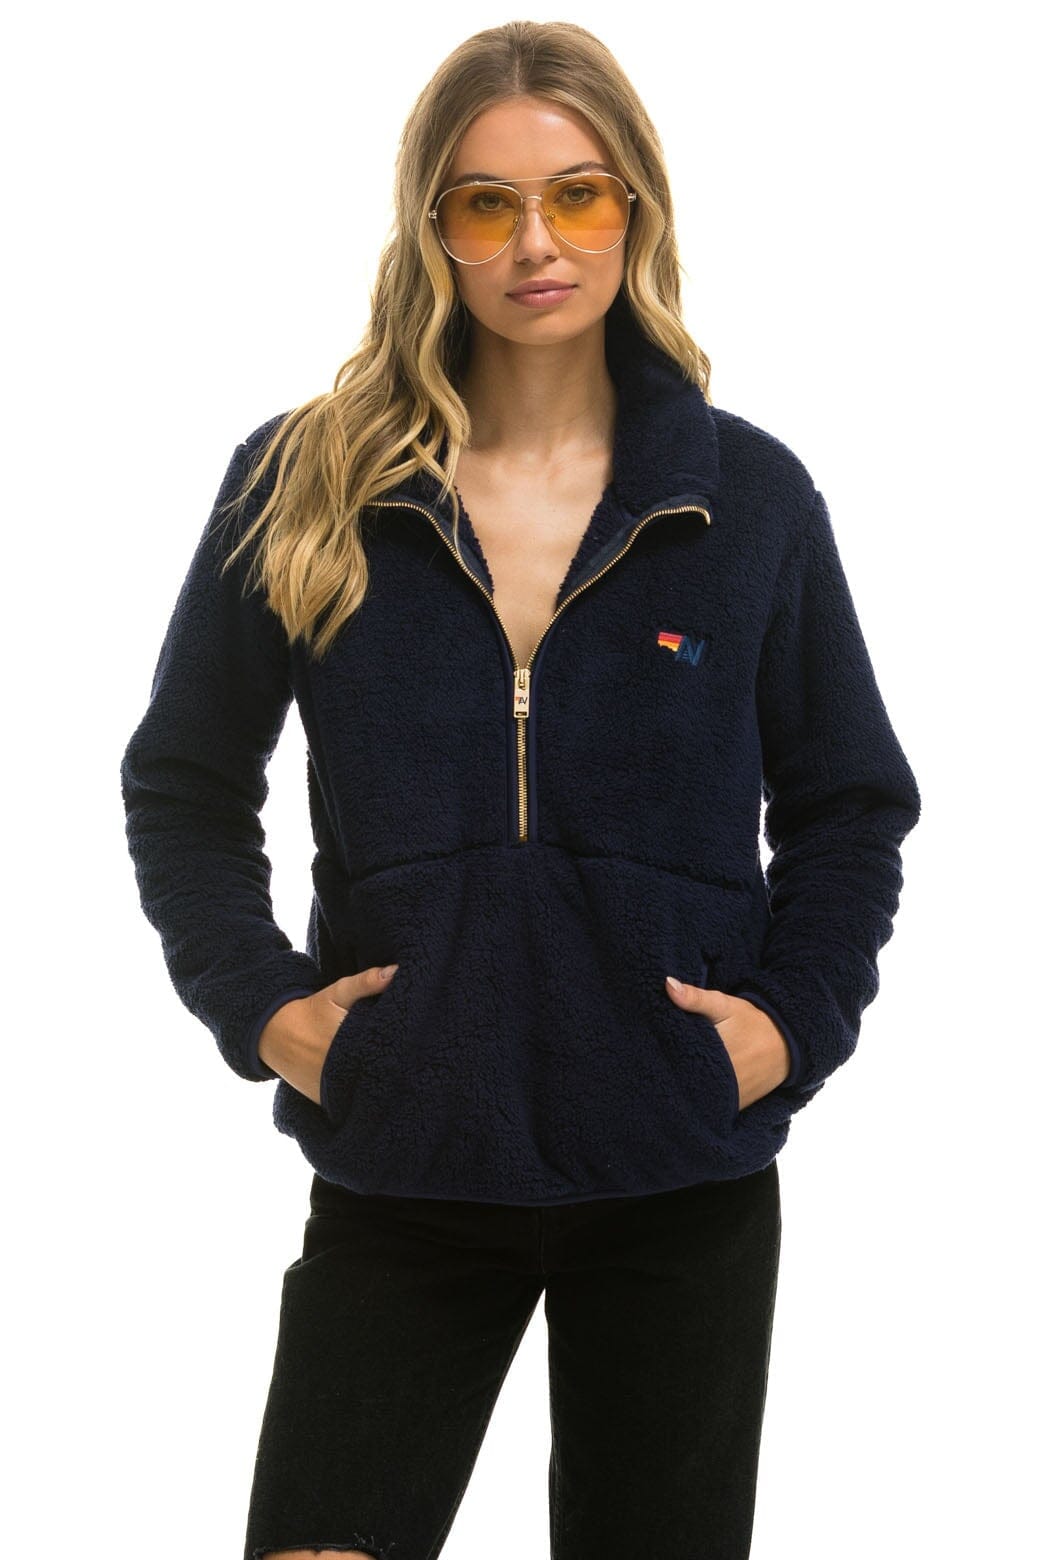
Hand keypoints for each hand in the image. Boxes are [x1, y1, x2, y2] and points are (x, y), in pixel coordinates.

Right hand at [258, 964, 398, 1104]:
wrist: (277, 1034)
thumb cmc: (314, 1010)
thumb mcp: (339, 992)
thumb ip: (367, 982)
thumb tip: (396, 971)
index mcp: (346, 1041)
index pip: (386, 1051)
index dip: (403, 1049)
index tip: (415, 1046)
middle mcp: (338, 1070)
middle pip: (378, 1074)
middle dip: (394, 1069)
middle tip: (411, 1063)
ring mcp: (330, 1089)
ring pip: (365, 1092)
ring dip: (379, 1086)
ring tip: (398, 1079)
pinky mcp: (324, 1101)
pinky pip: (349, 1103)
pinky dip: (361, 1098)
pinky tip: (375, 1089)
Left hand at [664, 976, 791, 1110]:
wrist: (785, 1044)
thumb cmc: (750, 1022)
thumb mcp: (723, 1005)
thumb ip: (695, 998)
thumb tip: (667, 984)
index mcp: (714, 1055)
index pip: (675, 1062)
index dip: (660, 1060)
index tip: (647, 1053)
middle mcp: (722, 1082)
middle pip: (683, 1084)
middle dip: (669, 1076)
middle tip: (654, 1067)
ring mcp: (729, 1099)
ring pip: (696, 1099)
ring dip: (684, 1092)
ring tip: (668, 1080)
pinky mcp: (736, 1108)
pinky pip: (711, 1108)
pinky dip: (700, 1102)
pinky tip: (689, 1091)